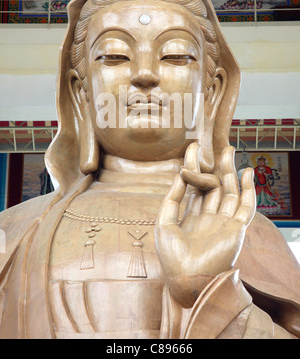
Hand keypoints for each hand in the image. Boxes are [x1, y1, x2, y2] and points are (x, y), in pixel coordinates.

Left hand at [155, 143, 254, 307]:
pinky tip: (246, 173)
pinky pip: (245, 206)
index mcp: (192, 217)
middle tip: (216, 145)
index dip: (194, 166)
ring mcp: (223, 223)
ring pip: (229, 192)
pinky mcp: (236, 229)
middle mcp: (209, 218)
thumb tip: (180, 173)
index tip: (193, 147)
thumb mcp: (165, 222)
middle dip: (215, 165)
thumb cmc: (172, 256)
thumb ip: (173, 198)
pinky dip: (249, 190)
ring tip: (230, 151)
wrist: (187, 281)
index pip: (195, 186)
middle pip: (213, 186)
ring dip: (231, 171)